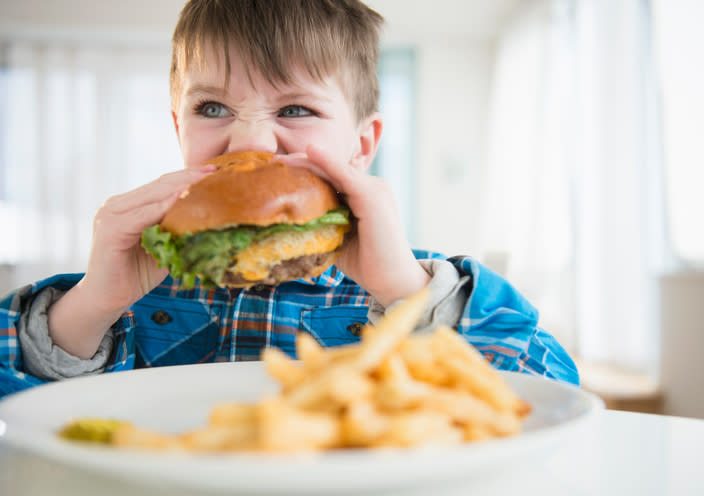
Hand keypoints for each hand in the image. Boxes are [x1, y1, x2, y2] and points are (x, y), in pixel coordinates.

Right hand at [82, 165, 216, 311]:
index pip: (163, 184)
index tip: (215, 171)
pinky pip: (143, 215)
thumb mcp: (163, 246)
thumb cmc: (137, 274)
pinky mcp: (110, 230)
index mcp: (128, 205)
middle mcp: (117, 205)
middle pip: (160, 185)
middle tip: (215, 171)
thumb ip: (177, 229)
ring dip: (181, 188)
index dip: (188, 176)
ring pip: (153, 195)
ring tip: (205, 182)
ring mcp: (110, 215)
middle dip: (189, 176)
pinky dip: (164, 208)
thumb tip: (210, 219)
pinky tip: (183, 202)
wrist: (107, 300)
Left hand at [275, 146, 429, 306]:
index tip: (277, 173)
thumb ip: (323, 224)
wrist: (393, 281)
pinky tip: (308, 152)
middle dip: (300, 164)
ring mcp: (373, 188)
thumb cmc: (367, 264)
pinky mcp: (372, 196)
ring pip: (334, 169)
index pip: (330, 177)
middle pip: (330, 169)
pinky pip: (344, 174)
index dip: (305, 172)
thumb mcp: (339, 238)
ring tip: (280, 160)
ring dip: (306, 161)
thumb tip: (291, 223)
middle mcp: (371, 186)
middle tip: (271, 164)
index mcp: (363, 195)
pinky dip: (326, 161)